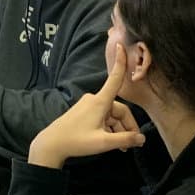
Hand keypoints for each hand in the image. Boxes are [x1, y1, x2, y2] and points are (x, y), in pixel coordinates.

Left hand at [27, 47, 144, 169]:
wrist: (52, 144)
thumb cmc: (77, 141)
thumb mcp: (104, 142)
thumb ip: (125, 139)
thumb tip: (142, 139)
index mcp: (99, 102)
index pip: (114, 79)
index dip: (120, 63)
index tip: (120, 46)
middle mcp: (94, 100)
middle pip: (119, 110)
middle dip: (127, 126)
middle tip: (132, 145)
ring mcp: (89, 106)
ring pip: (112, 116)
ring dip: (119, 130)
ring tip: (122, 148)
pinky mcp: (85, 112)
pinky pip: (104, 118)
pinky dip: (110, 129)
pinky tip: (113, 143)